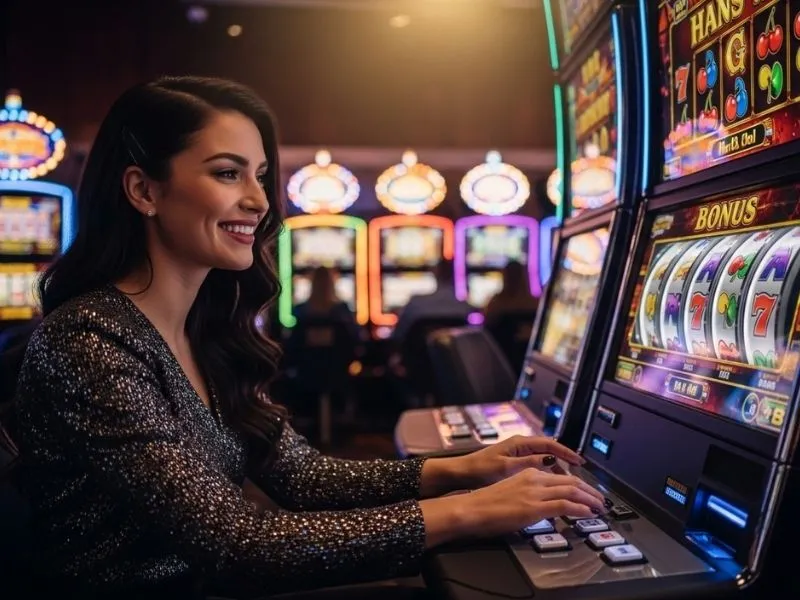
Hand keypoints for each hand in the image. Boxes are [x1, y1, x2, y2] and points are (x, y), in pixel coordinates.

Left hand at [453, 435, 584, 488]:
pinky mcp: (513, 463)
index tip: (580, 462)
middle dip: (565, 461)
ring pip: (543, 458)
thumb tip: (551, 460)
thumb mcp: (506, 468)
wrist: (460, 473)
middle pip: (549, 450)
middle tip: (579, 473)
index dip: (567, 453)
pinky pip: (535, 465)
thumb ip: (529, 463)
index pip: (550, 444)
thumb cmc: (479, 470)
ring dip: (556, 468)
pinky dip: (545, 473)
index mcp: (519, 443)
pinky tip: (549, 484)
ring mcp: (516, 454)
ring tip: (569, 482)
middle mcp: (520, 445)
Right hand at [459, 468, 605, 538]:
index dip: (579, 484)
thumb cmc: (484, 504)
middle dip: (590, 491)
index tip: (588, 492)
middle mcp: (533, 478)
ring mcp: (534, 492)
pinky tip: (588, 513)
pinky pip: (565, 504)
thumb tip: (540, 506)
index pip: (561, 476)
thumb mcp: (510, 492)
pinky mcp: (534, 507)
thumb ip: (527, 495)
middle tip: (601, 500)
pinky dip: (581, 508)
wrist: (470, 508)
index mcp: (527, 474)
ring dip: (590, 499)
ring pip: (572, 490)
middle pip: (571, 481)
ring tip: (600, 507)